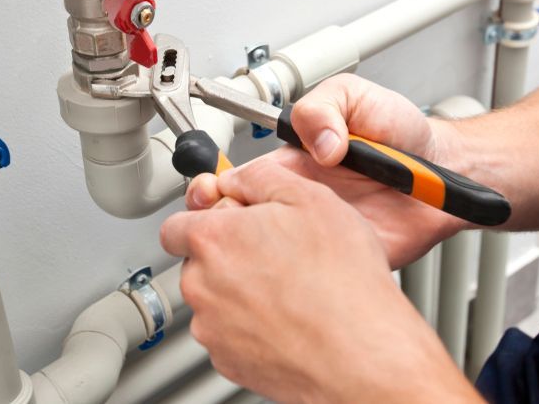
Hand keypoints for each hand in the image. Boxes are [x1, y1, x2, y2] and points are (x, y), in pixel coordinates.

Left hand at [162, 161, 478, 402]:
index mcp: (213, 239)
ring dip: (240, 291)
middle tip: (273, 253)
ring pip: (214, 300)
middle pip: (197, 262)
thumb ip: (261, 177)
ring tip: (288, 288)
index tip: (233, 222)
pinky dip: (251, 326)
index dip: (208, 219)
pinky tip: (289, 317)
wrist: (362, 352)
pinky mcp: (229, 361)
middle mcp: (202, 285)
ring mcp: (213, 328)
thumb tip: (238, 178)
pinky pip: (229, 335)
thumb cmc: (342, 281)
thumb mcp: (310, 198)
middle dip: (227, 255)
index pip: (177, 224)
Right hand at [188, 74, 468, 267]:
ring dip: (256, 252)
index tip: (210, 191)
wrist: (447, 171)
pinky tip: (299, 265)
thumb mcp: (357, 97)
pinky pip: (313, 275)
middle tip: (226, 222)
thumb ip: (325, 107)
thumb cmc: (404, 133)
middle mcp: (299, 202)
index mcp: (293, 164)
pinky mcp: (345, 259)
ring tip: (262, 241)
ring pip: (270, 255)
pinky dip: (300, 277)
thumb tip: (316, 142)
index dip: (216, 188)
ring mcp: (319, 233)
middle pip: (242, 223)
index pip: (238, 180)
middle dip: (222, 226)